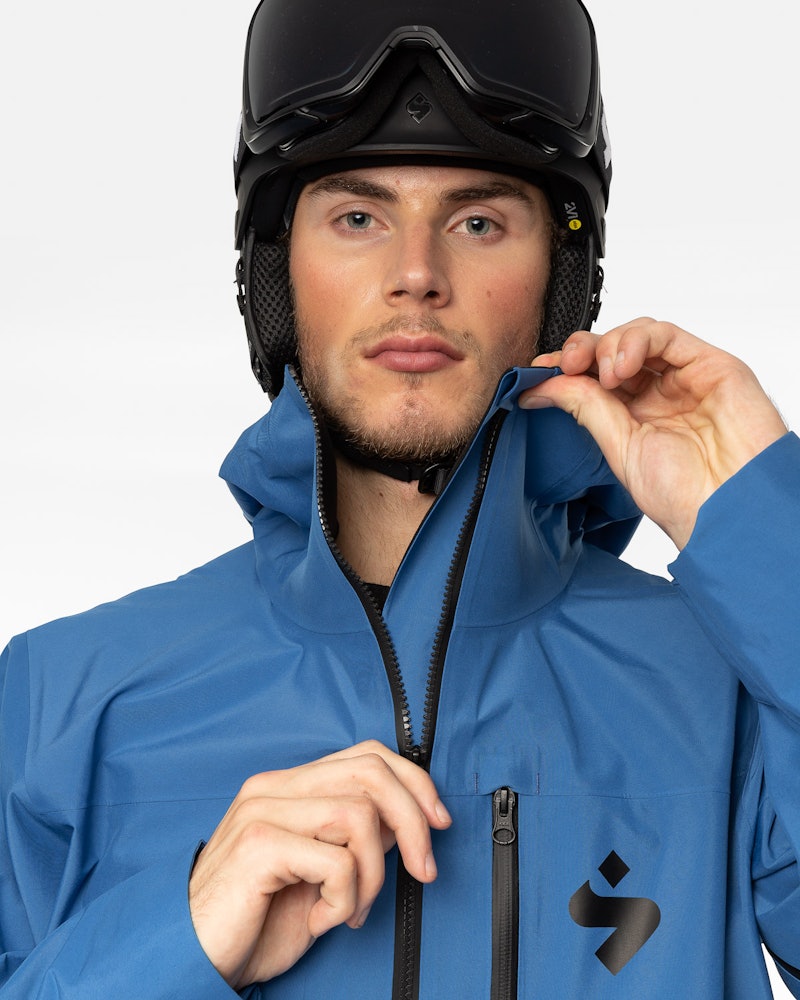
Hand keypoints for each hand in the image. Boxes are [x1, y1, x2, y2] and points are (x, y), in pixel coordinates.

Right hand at [188, 740, 450, 988]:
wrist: (194, 957)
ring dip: (373, 875)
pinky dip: (345, 899)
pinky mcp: (259, 845)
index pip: (366, 754)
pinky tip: (322, 919)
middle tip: (424, 869)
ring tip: (350, 909)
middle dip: (412, 821)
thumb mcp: (318, 873)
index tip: (438, 822)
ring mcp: (263, 811)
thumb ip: (353, 839)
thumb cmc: (254, 919)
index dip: (413, 782)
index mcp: (288, 786)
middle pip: (370, 772)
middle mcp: (274, 787)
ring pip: (359, 816)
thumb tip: (405, 824)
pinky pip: (337, 861)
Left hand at [519, 318, 786, 547]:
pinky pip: (666, 334)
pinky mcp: (709, 364)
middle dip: (581, 351)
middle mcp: (657, 394)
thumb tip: (541, 386)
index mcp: (634, 417)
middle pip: (611, 351)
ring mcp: (683, 377)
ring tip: (603, 373)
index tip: (537, 373)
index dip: (564, 370)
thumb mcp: (620, 448)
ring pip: (636, 335)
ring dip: (608, 345)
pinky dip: (636, 339)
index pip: (592, 378)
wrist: (729, 508)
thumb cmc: (687, 496)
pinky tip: (622, 364)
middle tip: (564, 365)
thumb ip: (586, 408)